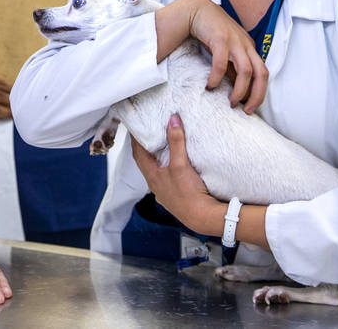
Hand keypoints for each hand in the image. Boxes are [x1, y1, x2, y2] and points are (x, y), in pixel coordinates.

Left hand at [131, 115, 221, 236]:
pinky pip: (166, 179)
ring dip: (155, 159)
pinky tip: (173, 167)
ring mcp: (164, 192)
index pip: (138, 153)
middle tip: (147, 133)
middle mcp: (155, 185)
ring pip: (155, 171)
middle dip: (144, 147)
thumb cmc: (188, 194)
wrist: (202, 217)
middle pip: (145, 162)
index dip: (135, 139)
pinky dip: (166, 169)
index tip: (135, 127)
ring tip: (160, 146)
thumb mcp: (181, 164)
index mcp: (152, 176)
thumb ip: (176, 142)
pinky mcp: (174, 197)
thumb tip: (172, 120)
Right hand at [185, 0, 267, 113]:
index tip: (249, 107)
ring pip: (247, 71)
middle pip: (262, 74)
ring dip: (240, 90)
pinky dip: (218, 77)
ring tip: (230, 102)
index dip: (259, 92)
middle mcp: (246, 45)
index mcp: (250, 49)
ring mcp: (235, 41)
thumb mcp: (226, 51)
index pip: (263, 74)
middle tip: (246, 110)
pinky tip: (210, 86)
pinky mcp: (220, 38)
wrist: (197, 10)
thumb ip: (232, 67)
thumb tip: (236, 89)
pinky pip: (222, 63)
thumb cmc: (211, 32)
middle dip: (257, 95)